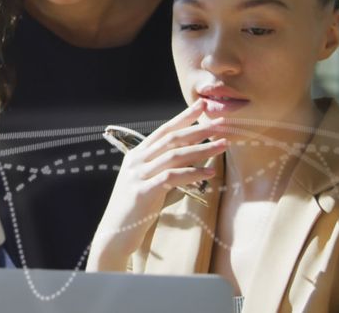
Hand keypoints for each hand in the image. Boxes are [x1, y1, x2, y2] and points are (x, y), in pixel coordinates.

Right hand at [88, 100, 227, 270]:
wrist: (115, 233)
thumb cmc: (136, 209)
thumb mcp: (149, 182)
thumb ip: (165, 169)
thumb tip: (194, 159)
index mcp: (138, 155)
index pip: (164, 130)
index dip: (183, 117)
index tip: (202, 105)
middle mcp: (137, 160)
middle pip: (171, 138)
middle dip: (198, 129)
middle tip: (221, 123)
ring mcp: (138, 175)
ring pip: (174, 155)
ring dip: (202, 149)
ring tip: (222, 145)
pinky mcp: (143, 192)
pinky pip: (171, 177)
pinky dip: (193, 173)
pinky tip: (210, 173)